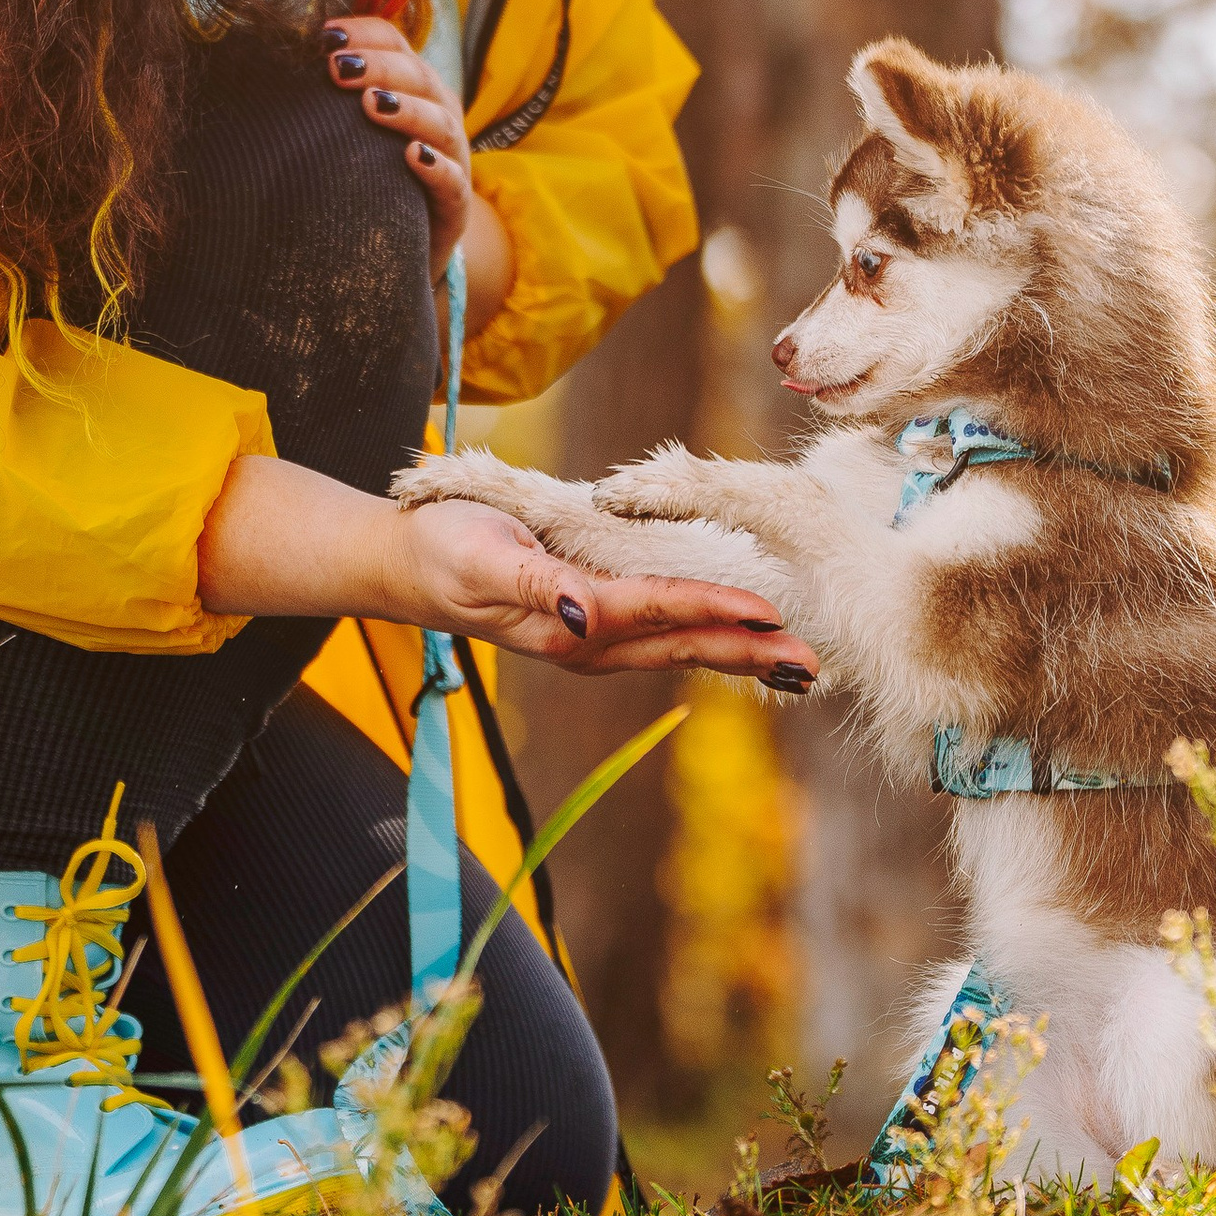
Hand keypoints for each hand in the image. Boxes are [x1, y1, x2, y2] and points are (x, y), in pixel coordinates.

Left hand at [324, 14, 506, 317]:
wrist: (408, 245)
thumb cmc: (370, 177)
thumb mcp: (350, 132)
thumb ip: (326, 99)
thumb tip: (269, 67)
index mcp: (411, 86)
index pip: (394, 43)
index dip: (364, 33)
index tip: (324, 36)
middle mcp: (437, 113)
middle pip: (417, 76)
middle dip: (379, 67)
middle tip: (338, 68)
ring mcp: (452, 157)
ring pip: (440, 123)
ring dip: (407, 109)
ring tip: (372, 104)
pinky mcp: (454, 204)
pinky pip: (452, 182)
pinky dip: (436, 166)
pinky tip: (412, 156)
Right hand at [389, 495, 819, 688]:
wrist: (400, 565)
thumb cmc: (439, 550)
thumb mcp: (481, 558)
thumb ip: (536, 585)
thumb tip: (587, 612)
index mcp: (567, 621)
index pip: (656, 611)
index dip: (713, 608)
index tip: (768, 611)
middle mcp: (587, 641)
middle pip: (683, 646)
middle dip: (750, 654)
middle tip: (814, 665)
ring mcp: (590, 641)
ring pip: (678, 649)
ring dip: (739, 655)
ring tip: (796, 664)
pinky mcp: (589, 628)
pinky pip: (660, 639)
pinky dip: (705, 642)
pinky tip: (737, 644)